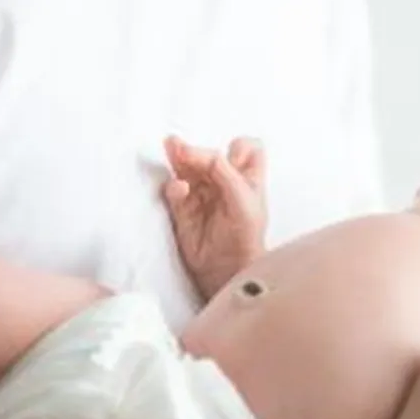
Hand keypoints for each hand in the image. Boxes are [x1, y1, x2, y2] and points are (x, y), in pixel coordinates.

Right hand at [162, 135, 266, 292]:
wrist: (227, 270)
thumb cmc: (245, 236)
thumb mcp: (243, 198)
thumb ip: (222, 170)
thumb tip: (195, 151)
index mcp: (247, 178)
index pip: (244, 148)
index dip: (236, 148)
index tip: (228, 156)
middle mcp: (224, 183)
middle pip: (208, 156)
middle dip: (197, 150)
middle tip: (182, 148)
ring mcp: (203, 194)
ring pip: (187, 167)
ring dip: (179, 158)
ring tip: (172, 148)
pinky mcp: (184, 209)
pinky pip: (174, 189)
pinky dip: (175, 186)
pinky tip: (179, 189)